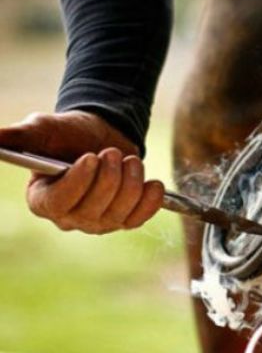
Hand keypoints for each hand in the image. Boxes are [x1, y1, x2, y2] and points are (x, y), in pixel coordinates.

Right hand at [0, 111, 163, 233]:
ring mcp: (99, 222)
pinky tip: (153, 183)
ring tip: (130, 160)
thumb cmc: (68, 134)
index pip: (59, 202)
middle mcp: (70, 217)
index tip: (90, 157)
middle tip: (112, 152)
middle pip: (93, 209)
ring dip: (132, 181)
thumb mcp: (43, 130)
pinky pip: (141, 218)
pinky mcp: (125, 220)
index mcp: (43, 200)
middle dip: (109, 177)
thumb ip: (18, 137)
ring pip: (120, 212)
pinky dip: (151, 200)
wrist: (101, 135)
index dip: (78, 182)